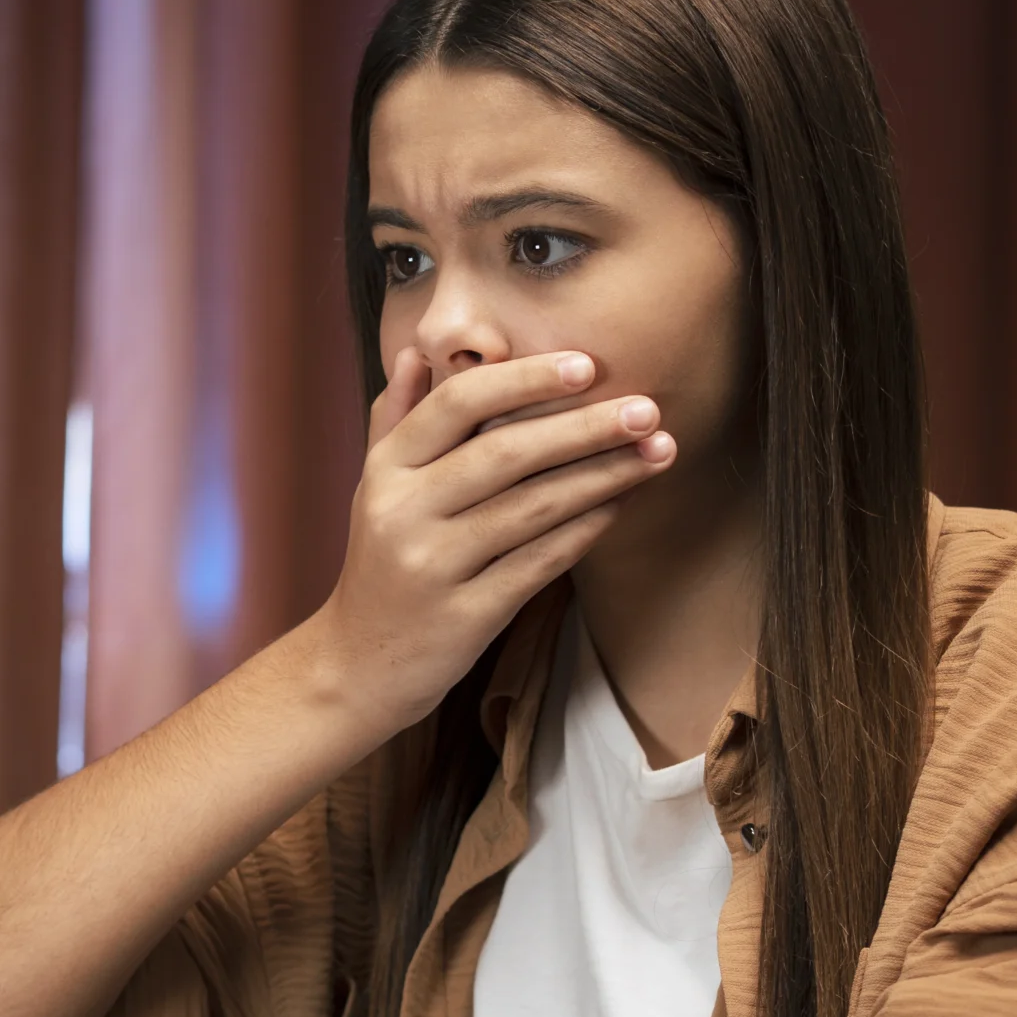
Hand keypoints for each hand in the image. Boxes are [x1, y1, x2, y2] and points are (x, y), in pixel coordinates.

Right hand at [313, 347, 673, 731]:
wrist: (359, 664)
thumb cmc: (382, 564)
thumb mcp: (373, 487)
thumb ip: (395, 418)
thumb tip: (415, 352)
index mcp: (385, 469)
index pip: (457, 404)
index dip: (525, 380)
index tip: (587, 364)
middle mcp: (403, 512)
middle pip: (504, 453)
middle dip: (584, 427)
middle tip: (647, 408)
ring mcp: (433, 566)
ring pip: (532, 508)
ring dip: (602, 476)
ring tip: (657, 451)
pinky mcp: (465, 615)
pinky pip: (539, 563)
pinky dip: (585, 530)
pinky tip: (622, 506)